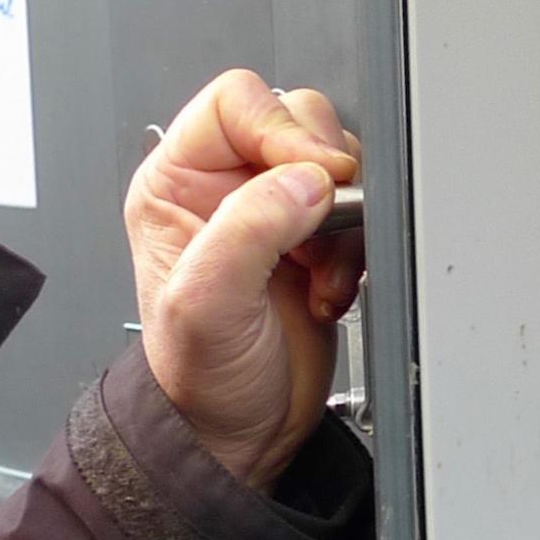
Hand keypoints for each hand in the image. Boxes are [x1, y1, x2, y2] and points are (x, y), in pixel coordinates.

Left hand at [123, 70, 363, 489]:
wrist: (237, 436)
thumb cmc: (199, 380)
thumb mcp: (207, 303)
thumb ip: (249, 230)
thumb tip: (306, 181)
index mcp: (178, 183)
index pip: (238, 103)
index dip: (282, 129)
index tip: (312, 177)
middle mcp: (225, 188)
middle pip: (297, 121)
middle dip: (324, 175)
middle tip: (320, 226)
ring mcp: (274, 214)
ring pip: (338, 165)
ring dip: (345, 220)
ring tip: (321, 272)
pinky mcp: (317, 243)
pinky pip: (361, 211)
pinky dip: (360, 250)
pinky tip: (331, 289)